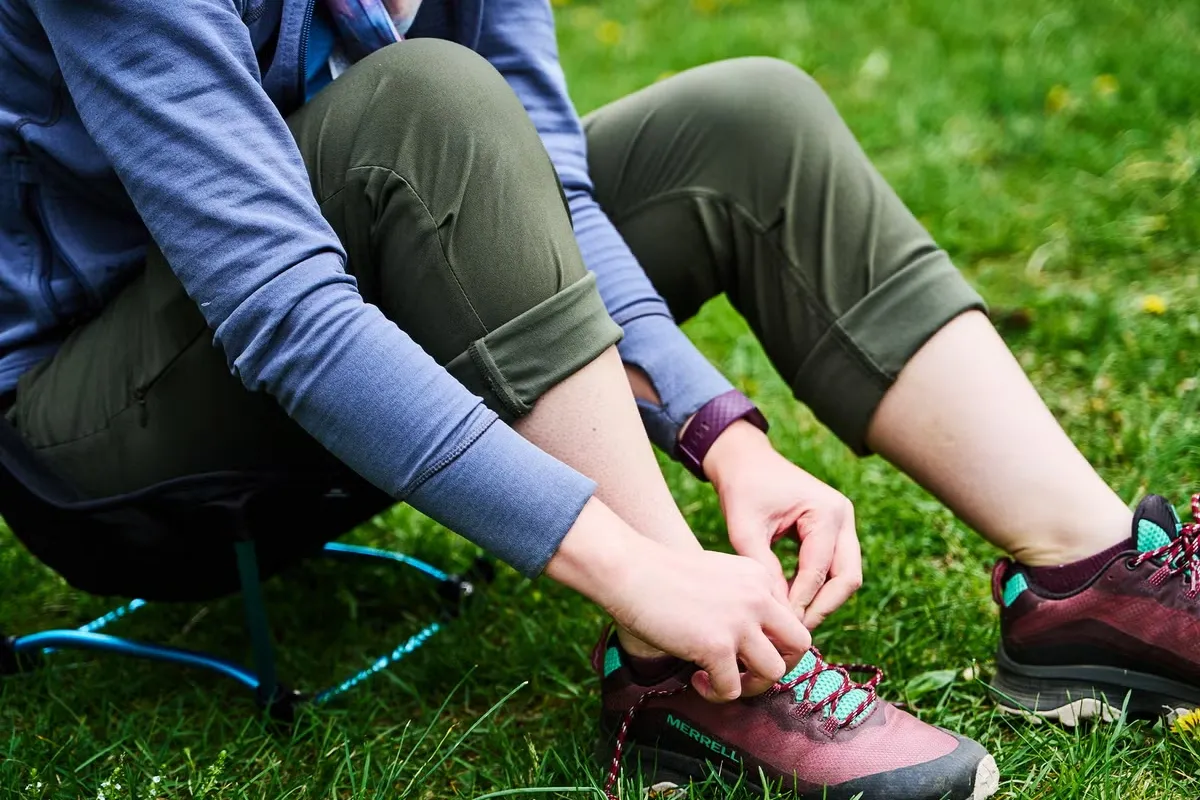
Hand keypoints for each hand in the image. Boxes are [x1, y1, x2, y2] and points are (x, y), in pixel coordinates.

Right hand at [546, 497, 811, 701]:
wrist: (630, 571)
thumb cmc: (662, 574)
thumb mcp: (715, 575)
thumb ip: (738, 598)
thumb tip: (747, 641)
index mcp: (758, 576)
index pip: (791, 618)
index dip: (774, 641)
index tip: (747, 649)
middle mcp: (757, 597)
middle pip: (800, 644)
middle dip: (780, 664)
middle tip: (749, 671)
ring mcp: (740, 622)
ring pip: (775, 672)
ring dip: (752, 685)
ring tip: (723, 679)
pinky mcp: (716, 646)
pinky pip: (733, 688)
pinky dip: (716, 692)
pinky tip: (697, 678)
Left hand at [704, 420, 862, 629]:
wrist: (744, 461)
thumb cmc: (742, 488)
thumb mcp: (745, 529)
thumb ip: (763, 570)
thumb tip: (779, 613)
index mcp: (826, 512)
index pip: (819, 571)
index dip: (801, 602)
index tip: (780, 626)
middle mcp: (843, 517)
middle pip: (847, 578)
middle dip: (822, 607)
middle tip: (794, 631)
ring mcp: (843, 523)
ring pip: (844, 576)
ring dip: (822, 600)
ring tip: (791, 620)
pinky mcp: (834, 531)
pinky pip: (833, 568)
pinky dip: (817, 587)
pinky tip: (791, 602)